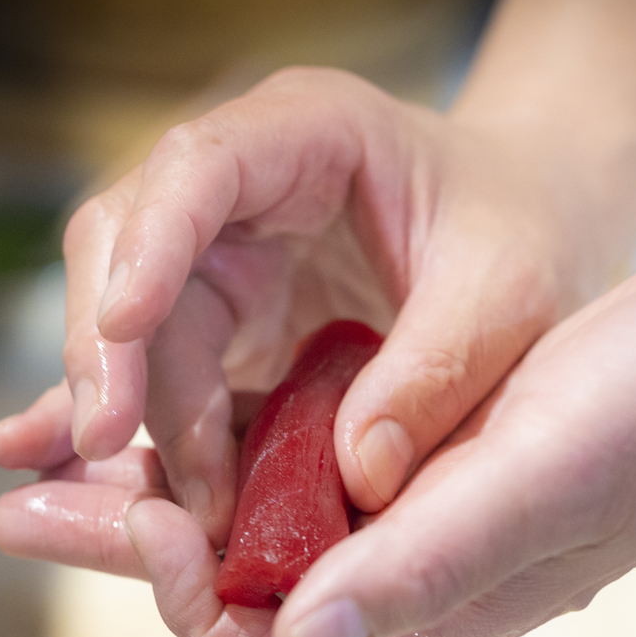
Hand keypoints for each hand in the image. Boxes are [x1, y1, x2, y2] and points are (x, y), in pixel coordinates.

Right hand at [0, 66, 609, 548]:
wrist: (528, 225)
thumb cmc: (523, 230)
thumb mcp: (509, 292)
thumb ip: (438, 370)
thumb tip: (355, 477)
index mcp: (308, 133)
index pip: (197, 167)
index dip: (148, 244)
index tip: (119, 327)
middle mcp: (243, 188)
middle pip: (130, 249)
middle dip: (112, 351)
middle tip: (107, 444)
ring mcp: (225, 255)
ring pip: (135, 326)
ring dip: (133, 414)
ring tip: (152, 503)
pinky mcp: (228, 323)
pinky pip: (167, 377)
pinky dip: (149, 434)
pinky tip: (114, 481)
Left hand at [0, 235, 635, 636]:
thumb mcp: (542, 476)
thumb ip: (425, 563)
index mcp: (446, 599)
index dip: (182, 594)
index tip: (130, 516)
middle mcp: (429, 573)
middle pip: (248, 591)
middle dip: (132, 550)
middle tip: (26, 505)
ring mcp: (433, 516)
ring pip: (269, 531)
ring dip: (171, 497)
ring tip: (75, 457)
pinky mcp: (439, 455)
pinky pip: (312, 470)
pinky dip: (240, 446)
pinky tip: (196, 406)